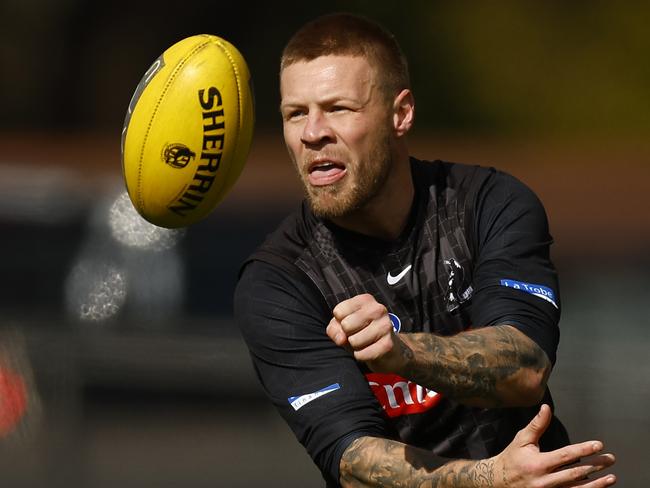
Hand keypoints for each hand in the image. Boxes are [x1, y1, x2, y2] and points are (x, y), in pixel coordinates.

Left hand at [327, 294, 407, 371]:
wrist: (386, 348)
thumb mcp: (343, 325)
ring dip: (355, 346)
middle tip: (358, 334)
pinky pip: (362, 354)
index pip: (339, 311)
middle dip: (348, 334)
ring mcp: (385, 326)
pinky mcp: (388, 344)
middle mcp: (378, 309)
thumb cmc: (361, 331)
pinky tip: (369, 350)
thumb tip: (341, 339)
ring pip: (354, 341)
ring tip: (364, 342)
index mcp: (365, 300)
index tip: (350, 323)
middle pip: (346, 325)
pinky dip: (361, 355)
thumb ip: (334, 328)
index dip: (339, 322)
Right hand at [494, 404, 615, 486]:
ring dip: (596, 484)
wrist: (499, 481)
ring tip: (611, 478)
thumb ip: (536, 425)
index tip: (598, 445)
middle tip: (610, 459)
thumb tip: (546, 408)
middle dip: (595, 466)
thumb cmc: (511, 458)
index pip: (566, 456)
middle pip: (576, 473)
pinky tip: (597, 487)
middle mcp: (544, 480)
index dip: (583, 450)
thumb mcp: (521, 439)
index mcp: (537, 463)